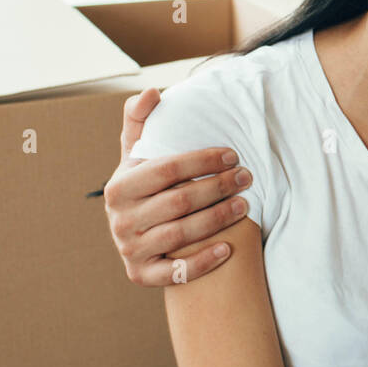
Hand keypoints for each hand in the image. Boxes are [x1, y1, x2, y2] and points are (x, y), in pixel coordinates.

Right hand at [103, 86, 254, 285]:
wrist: (135, 229)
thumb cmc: (145, 182)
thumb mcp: (136, 151)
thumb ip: (140, 119)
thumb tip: (152, 92)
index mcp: (119, 186)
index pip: (167, 169)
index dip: (203, 160)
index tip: (233, 154)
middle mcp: (120, 220)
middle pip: (179, 202)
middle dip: (218, 188)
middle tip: (247, 177)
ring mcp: (129, 250)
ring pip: (181, 235)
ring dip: (218, 219)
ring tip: (246, 205)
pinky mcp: (140, 274)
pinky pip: (174, 273)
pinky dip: (202, 263)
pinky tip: (228, 249)